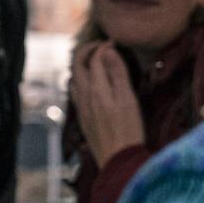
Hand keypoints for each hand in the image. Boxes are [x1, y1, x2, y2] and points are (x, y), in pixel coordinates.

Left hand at [70, 41, 146, 166]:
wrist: (119, 160)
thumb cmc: (129, 130)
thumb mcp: (128, 99)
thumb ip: (117, 74)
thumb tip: (108, 51)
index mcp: (96, 90)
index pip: (94, 59)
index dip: (103, 47)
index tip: (113, 42)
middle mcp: (84, 97)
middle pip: (77, 65)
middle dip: (86, 51)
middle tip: (100, 46)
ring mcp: (81, 108)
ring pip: (74, 79)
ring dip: (82, 65)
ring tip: (95, 60)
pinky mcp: (83, 118)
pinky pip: (75, 93)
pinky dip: (80, 81)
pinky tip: (88, 83)